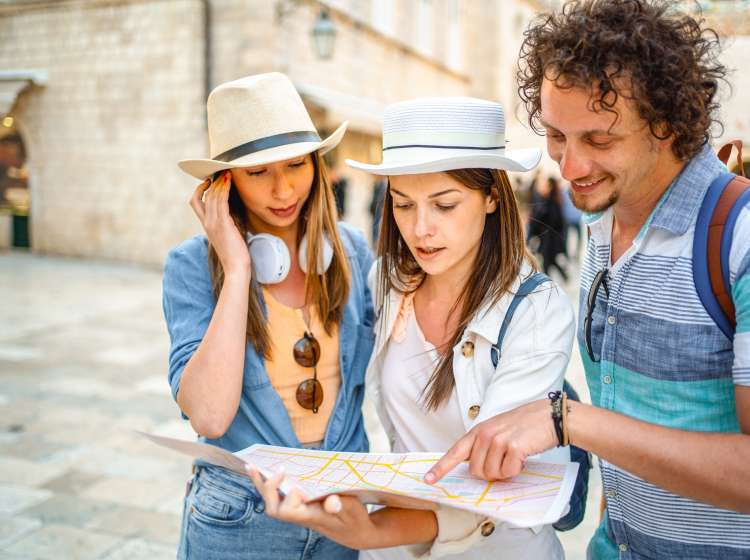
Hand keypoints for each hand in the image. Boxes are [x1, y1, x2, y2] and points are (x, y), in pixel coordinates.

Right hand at [189, 171, 249, 274]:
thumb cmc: (235, 254)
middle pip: (203, 196)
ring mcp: (213, 223)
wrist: (235, 267)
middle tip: (220, 171)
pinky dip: (223, 189)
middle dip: (212, 182)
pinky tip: (229, 181)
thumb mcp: (228, 236)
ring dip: (219, 182)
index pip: (195, 203)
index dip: (200, 190)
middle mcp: (207, 222)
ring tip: (226, 172)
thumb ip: (226, 224)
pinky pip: (220, 201)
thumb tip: (233, 215)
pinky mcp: (222, 223)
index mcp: (206, 225)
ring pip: (211, 196)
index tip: (210, 181)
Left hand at [247, 467, 379, 549]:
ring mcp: (299, 512)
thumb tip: (332, 502)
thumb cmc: (354, 520)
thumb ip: (342, 506)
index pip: (289, 512)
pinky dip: (270, 484)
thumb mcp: (352, 511)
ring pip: (273, 503)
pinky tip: (266, 471)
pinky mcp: (300, 506)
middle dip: (267, 489)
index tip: (300, 486)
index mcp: (312, 517)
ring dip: (262, 485)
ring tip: (252, 466)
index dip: (290, 498)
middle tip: (268, 468)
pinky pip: (279, 498)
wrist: (354, 532)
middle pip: (274, 509)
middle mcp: (301, 515)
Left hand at [425, 398, 557, 483]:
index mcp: (478, 431)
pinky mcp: (513, 447)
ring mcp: (498, 440)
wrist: (548, 416)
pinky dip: (516, 470)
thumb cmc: (524, 426)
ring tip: (514, 457)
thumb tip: (476, 468)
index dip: (441, 467)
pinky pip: (508, 472)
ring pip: (491, 474)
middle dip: (490, 473)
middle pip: (475, 471)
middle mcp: (485, 434)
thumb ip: (484, 445)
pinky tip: (523, 457)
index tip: (428, 479)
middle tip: (504, 462)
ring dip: (505, 472)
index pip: (455, 452)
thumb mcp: (498, 429)